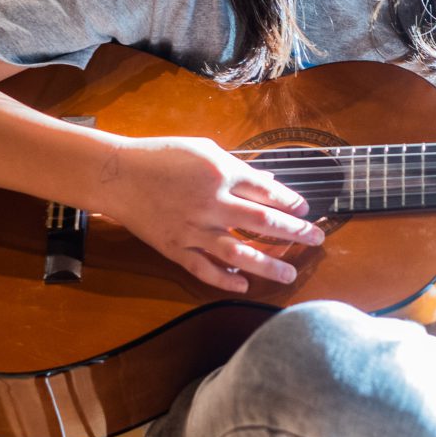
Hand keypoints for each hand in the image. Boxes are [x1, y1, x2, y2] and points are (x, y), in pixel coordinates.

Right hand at [94, 134, 324, 291]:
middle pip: (263, 221)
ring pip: (238, 252)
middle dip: (295, 232)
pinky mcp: (175, 247)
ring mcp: (193, 229)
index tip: (306, 209)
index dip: (291, 201)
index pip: (267, 191)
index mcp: (221, 174)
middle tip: (317, 239)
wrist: (118, 175)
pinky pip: (203, 269)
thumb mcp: (204, 150)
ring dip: (267, 266)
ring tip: (289, 275)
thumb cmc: (162, 156)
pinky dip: (224, 280)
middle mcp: (212, 203)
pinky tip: (244, 286)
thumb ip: (238, 167)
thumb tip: (268, 181)